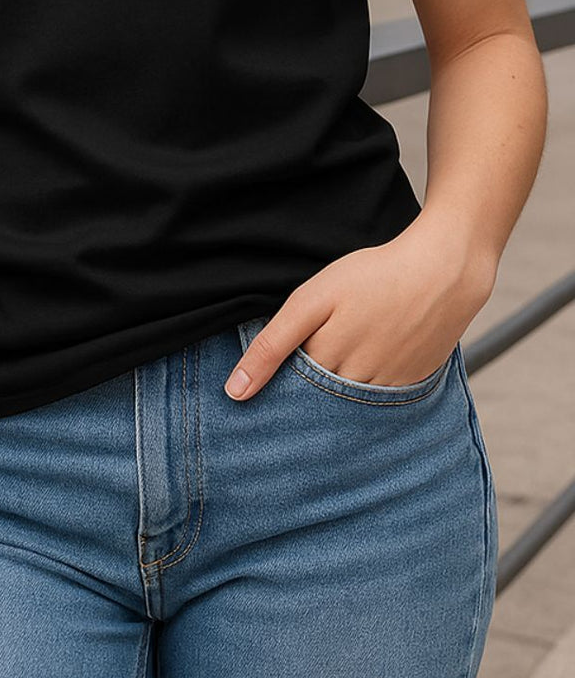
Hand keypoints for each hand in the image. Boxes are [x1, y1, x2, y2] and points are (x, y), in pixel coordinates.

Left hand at [224, 217, 494, 399]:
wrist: (443, 271)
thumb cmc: (374, 276)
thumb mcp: (313, 300)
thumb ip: (272, 344)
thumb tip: (235, 392)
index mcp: (327, 367)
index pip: (289, 396)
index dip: (278, 389)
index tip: (265, 394)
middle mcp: (358, 390)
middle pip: (320, 406)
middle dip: (307, 397)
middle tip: (311, 368)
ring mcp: (389, 391)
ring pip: (351, 407)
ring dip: (339, 396)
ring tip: (343, 357)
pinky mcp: (413, 386)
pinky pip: (382, 403)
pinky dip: (370, 392)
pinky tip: (370, 362)